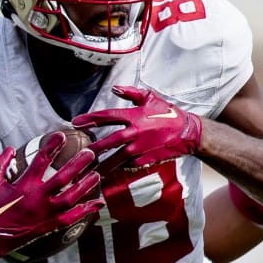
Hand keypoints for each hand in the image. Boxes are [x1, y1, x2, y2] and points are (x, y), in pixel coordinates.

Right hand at [0, 131, 102, 258]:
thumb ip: (1, 164)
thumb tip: (9, 149)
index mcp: (24, 186)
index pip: (40, 160)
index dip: (51, 146)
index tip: (61, 135)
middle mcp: (38, 199)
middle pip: (63, 177)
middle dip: (78, 164)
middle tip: (90, 152)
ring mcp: (46, 213)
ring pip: (71, 197)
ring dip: (85, 185)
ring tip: (97, 174)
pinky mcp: (50, 226)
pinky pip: (72, 218)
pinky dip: (86, 210)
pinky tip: (98, 203)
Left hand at [73, 85, 202, 169]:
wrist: (187, 133)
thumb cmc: (168, 113)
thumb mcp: (150, 98)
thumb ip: (130, 93)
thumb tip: (114, 88)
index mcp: (134, 116)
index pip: (106, 117)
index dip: (89, 119)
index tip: (75, 122)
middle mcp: (135, 133)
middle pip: (108, 142)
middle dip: (91, 149)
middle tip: (77, 154)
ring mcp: (140, 149)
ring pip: (116, 159)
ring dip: (101, 165)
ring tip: (87, 171)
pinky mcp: (145, 160)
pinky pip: (127, 165)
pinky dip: (116, 169)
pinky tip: (105, 174)